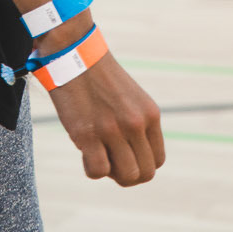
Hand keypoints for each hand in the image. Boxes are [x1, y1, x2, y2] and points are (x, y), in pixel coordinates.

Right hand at [48, 52, 164, 185]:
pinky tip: (84, 151)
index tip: (123, 156)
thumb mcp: (131, 100)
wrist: (75, 55)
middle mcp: (136, 123)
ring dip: (110, 173)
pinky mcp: (88, 134)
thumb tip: (132, 160)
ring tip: (97, 154)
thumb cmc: (100, 80)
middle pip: (144, 174)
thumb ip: (138, 127)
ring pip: (126, 177)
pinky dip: (91, 168)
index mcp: (150, 114)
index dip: (139, 164)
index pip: (157, 160)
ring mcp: (113, 130)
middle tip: (109, 159)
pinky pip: (98, 171)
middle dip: (126, 174)